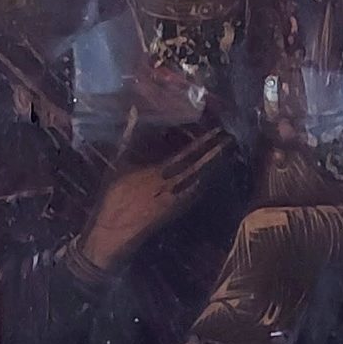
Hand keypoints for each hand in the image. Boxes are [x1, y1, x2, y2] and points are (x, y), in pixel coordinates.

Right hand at [78, 132, 227, 272]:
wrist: (114, 232)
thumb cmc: (113, 196)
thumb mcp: (117, 164)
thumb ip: (128, 137)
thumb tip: (133, 112)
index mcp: (157, 172)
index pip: (185, 154)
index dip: (202, 142)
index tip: (217, 131)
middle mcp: (171, 186)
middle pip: (198, 166)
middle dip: (214, 153)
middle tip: (229, 140)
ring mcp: (175, 200)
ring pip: (199, 180)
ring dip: (213, 167)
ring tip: (226, 155)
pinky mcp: (174, 211)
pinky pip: (194, 194)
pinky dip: (204, 183)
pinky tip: (210, 177)